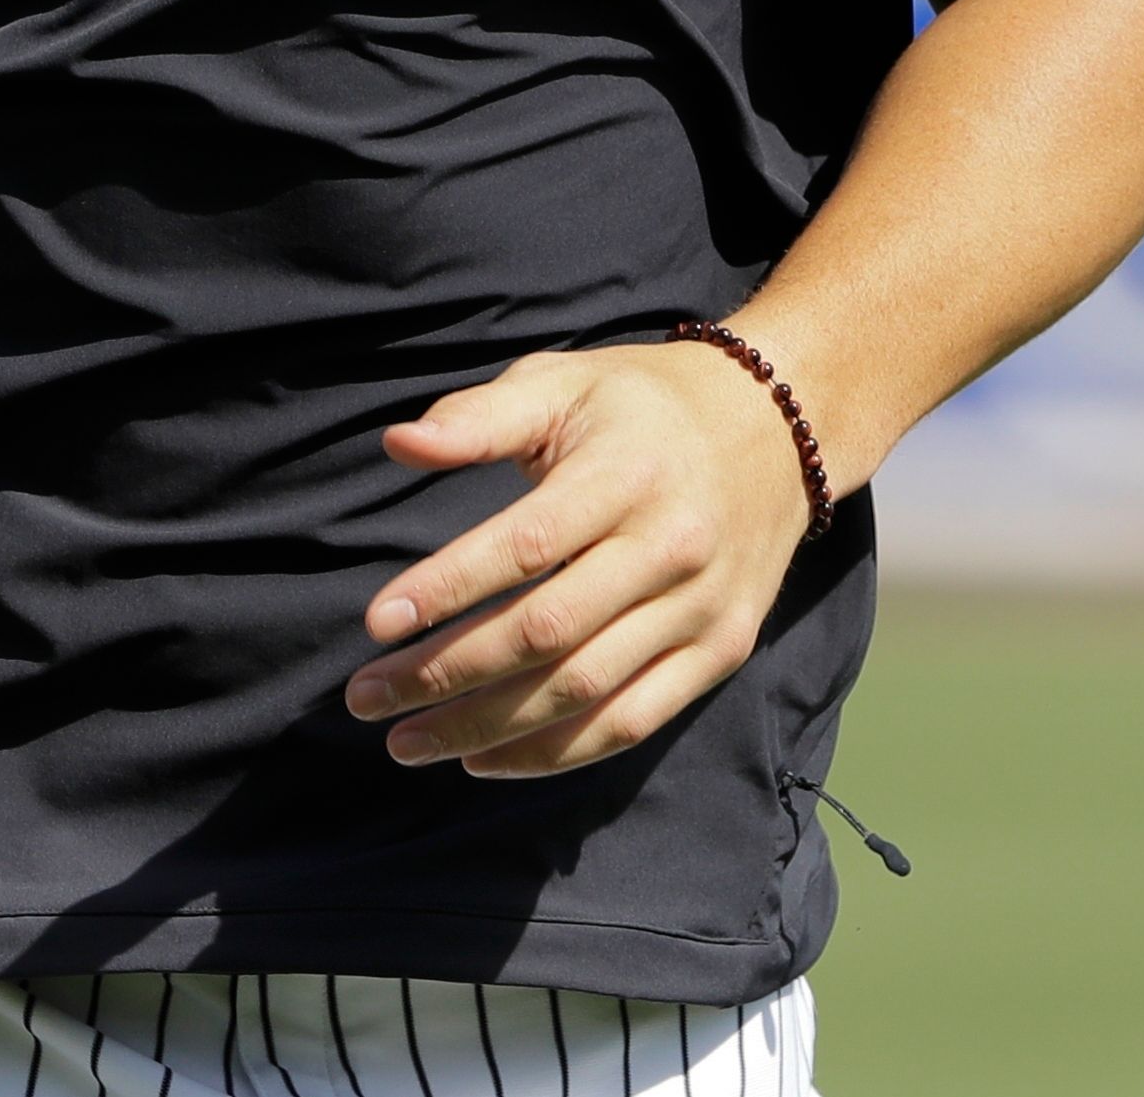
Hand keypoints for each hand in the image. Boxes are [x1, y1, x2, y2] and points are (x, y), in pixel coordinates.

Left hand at [344, 337, 815, 777]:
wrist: (777, 429)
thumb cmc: (641, 406)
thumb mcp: (564, 383)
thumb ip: (480, 417)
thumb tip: (398, 445)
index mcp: (626, 474)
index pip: (527, 544)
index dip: (448, 587)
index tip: (376, 622)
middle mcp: (671, 546)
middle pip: (548, 631)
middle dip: (447, 673)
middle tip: (366, 699)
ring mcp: (701, 608)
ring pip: (585, 689)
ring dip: (488, 727)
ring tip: (408, 741)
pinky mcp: (720, 652)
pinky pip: (632, 722)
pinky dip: (555, 753)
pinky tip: (485, 759)